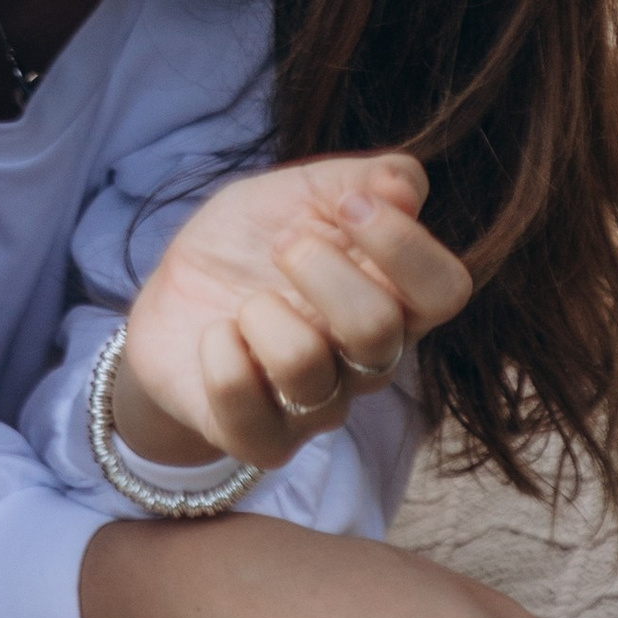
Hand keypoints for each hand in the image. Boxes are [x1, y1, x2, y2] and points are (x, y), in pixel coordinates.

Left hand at [119, 153, 470, 473]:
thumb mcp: (300, 191)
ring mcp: (317, 407)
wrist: (172, 299)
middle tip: (282, 246)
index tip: (349, 205)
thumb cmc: (253, 244)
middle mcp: (369, 361)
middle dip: (319, 270)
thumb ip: (361, 179)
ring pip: (305, 369)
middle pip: (378, 330)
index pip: (445, 290)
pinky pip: (248, 414)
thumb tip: (404, 185)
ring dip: (261, 315)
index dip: (403, 245)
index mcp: (394, 297)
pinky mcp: (261, 438)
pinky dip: (219, 359)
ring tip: (244, 303)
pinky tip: (215, 338)